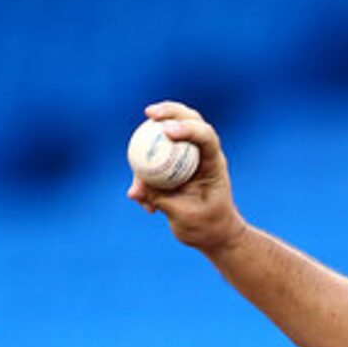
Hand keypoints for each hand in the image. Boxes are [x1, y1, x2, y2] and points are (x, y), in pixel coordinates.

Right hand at [128, 101, 243, 256]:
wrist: (212, 235)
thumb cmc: (207, 227)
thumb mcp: (185, 217)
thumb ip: (161, 200)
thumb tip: (134, 190)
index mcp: (213, 163)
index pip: (206, 137)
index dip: (188, 128)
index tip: (167, 132)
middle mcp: (202, 154)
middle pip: (189, 120)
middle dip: (170, 111)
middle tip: (149, 113)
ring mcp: (188, 156)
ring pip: (170, 132)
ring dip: (150, 136)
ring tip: (135, 154)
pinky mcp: (174, 164)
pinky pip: (155, 156)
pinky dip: (143, 170)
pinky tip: (138, 195)